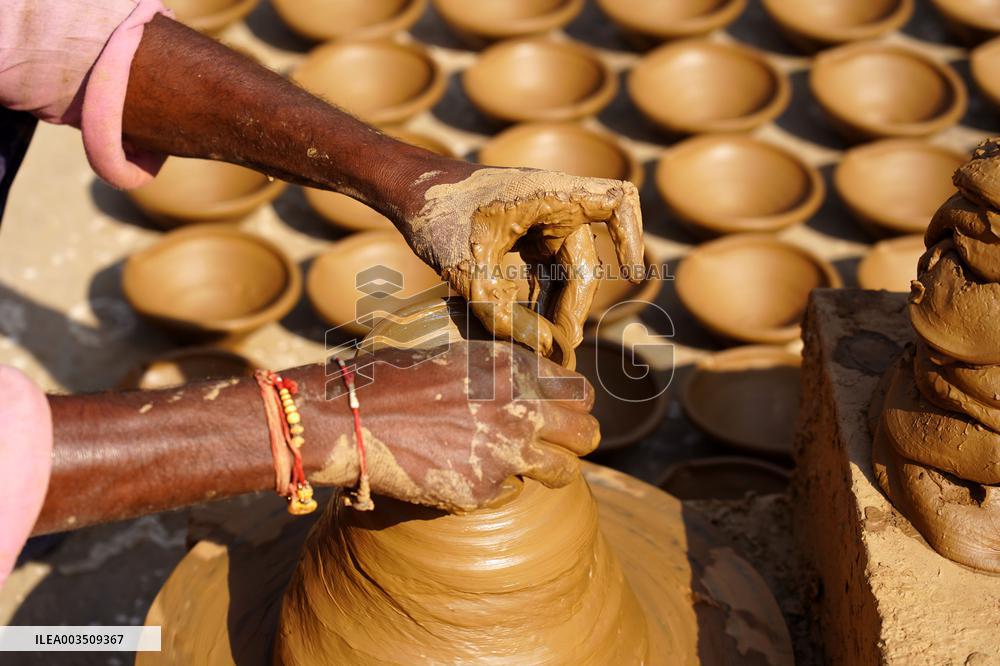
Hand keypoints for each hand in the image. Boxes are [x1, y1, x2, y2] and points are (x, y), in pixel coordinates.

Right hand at [324, 341, 597, 512]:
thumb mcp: (454, 355)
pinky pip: (510, 492)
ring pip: (565, 470)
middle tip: (567, 444)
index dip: (574, 403)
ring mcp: (504, 452)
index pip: (578, 390)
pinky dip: (495, 486)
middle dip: (579, 439)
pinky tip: (468, 473)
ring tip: (537, 467)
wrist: (351, 417)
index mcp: (513, 367)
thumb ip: (498, 371)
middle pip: (585, 432)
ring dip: (555, 469)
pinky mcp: (483, 489)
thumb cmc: (393, 379)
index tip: (566, 411)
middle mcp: (519, 408)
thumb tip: (528, 384)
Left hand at [399, 165, 643, 352]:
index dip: (633, 235)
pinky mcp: (525, 239)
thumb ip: (500, 312)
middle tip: (559, 352)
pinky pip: (545, 275)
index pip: (615, 201)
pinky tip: (528, 334)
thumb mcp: (464, 268)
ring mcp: (541, 223)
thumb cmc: (436, 213)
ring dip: (557, 312)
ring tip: (547, 353)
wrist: (406, 191)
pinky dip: (539, 302)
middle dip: (573, 310)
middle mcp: (554, 206)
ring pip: (564, 275)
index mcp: (551, 194)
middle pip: (583, 264)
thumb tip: (542, 349)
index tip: (633, 272)